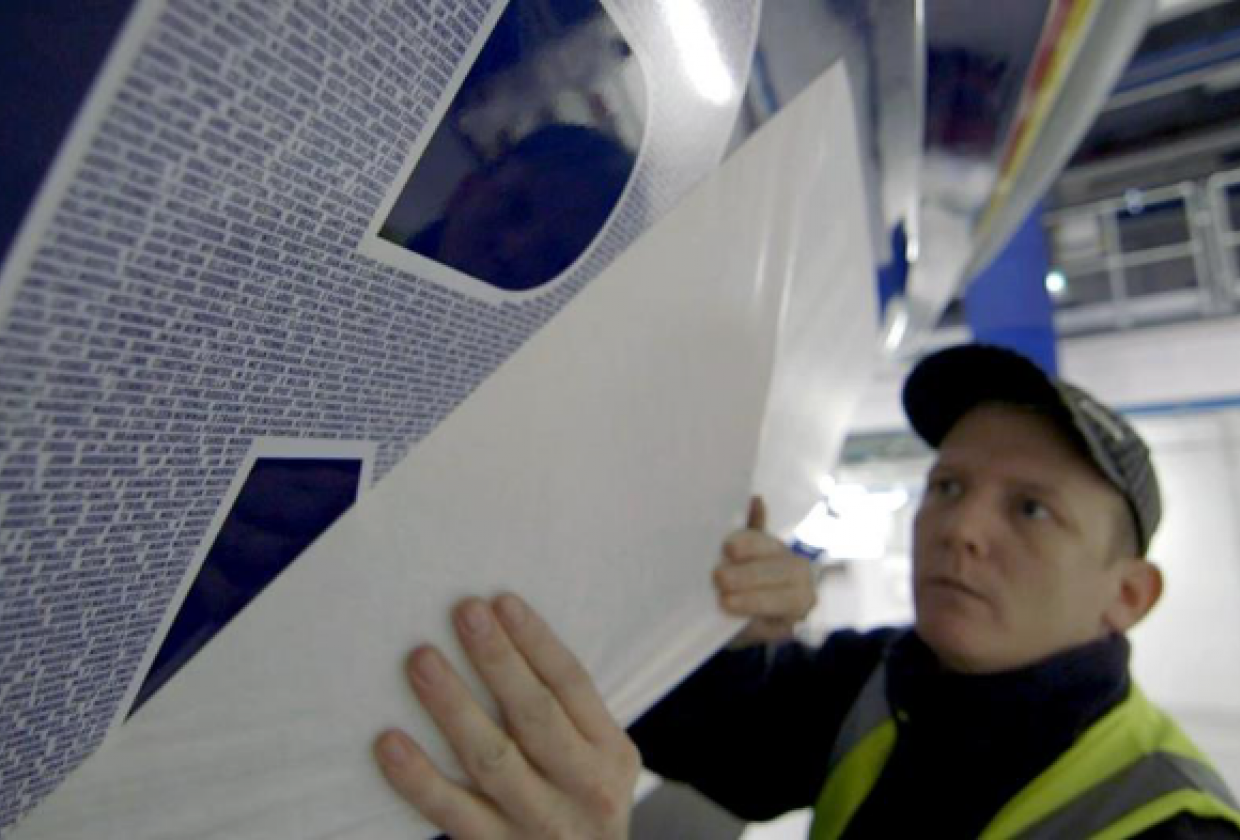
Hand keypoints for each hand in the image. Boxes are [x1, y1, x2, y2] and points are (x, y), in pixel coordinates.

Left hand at [374, 594, 639, 838]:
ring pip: (492, 758)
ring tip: (422, 661)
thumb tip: (500, 638)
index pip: (573, 685)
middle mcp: (583, 788)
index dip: (537, 641)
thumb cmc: (577, 807)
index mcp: (611, 753)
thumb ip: (565, 716)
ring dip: (454, 706)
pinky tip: (390, 744)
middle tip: (464, 612)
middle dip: (498, 660)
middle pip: (536, 715)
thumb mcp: (597, 763)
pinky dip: (418, 778)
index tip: (502, 601)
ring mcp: (538, 823)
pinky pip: (451, 812)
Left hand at [715, 496, 817, 646]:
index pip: (765, 543)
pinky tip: (743, 624)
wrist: (742, 618)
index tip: (727, 548)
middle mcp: (796, 573)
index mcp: (777, 550)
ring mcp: (797, 604)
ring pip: (781, 600)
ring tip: (726, 602)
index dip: (748, 544)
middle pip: (775, 570)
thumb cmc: (741, 579)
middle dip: (747, 575)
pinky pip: (772, 627)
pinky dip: (757, 626)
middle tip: (719, 579)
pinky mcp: (787, 630)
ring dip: (753, 600)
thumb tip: (756, 499)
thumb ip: (748, 530)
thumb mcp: (742, 554)